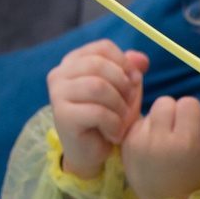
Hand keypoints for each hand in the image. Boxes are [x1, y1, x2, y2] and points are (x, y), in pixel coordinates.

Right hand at [48, 42, 147, 177]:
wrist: (93, 150)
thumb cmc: (109, 115)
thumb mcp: (124, 89)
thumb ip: (131, 70)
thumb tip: (141, 59)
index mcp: (74, 61)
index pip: (103, 48)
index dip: (125, 63)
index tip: (135, 81)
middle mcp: (60, 74)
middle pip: (99, 65)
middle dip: (123, 85)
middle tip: (129, 104)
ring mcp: (57, 94)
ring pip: (98, 87)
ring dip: (119, 106)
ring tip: (123, 120)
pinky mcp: (62, 116)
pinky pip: (97, 112)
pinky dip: (113, 124)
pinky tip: (114, 133)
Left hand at [121, 96, 199, 198]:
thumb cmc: (195, 176)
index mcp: (186, 142)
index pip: (188, 103)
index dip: (193, 114)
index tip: (193, 130)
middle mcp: (160, 139)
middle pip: (167, 102)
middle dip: (175, 113)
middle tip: (178, 131)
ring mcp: (139, 141)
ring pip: (152, 109)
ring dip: (160, 119)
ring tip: (165, 138)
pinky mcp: (125, 143)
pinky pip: (139, 121)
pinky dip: (147, 129)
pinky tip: (152, 145)